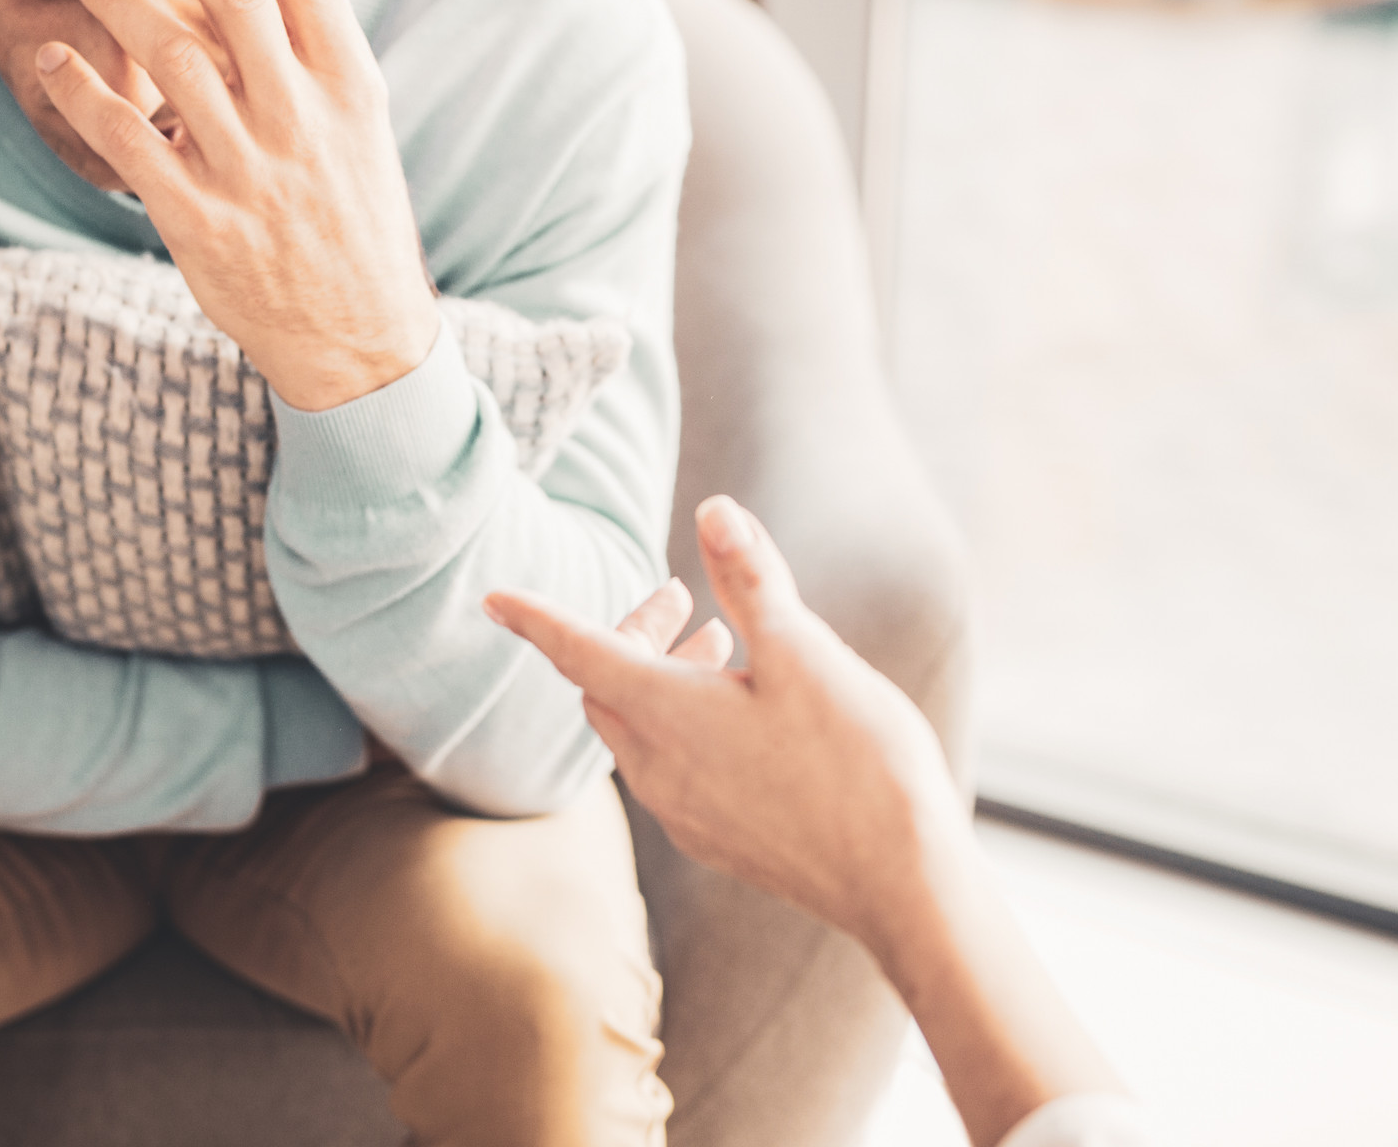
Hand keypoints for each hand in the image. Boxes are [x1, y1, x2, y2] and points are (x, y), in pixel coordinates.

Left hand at [35, 0, 438, 411]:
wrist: (362, 339)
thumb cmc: (352, 216)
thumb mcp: (359, 126)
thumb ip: (315, 52)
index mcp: (351, 86)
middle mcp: (304, 119)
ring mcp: (252, 172)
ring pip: (172, 60)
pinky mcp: (200, 222)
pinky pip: (129, 143)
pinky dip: (84, 93)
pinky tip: (52, 58)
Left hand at [485, 496, 972, 961]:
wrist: (902, 886)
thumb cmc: (859, 764)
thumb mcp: (806, 654)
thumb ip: (752, 581)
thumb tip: (711, 511)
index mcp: (668, 714)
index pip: (578, 652)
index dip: (536, 618)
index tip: (495, 598)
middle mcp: (659, 769)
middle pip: (605, 688)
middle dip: (632, 634)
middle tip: (689, 598)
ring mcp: (685, 813)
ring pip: (636, 731)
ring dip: (659, 679)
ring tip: (723, 644)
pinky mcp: (717, 839)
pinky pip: (669, 770)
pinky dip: (681, 725)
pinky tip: (745, 716)